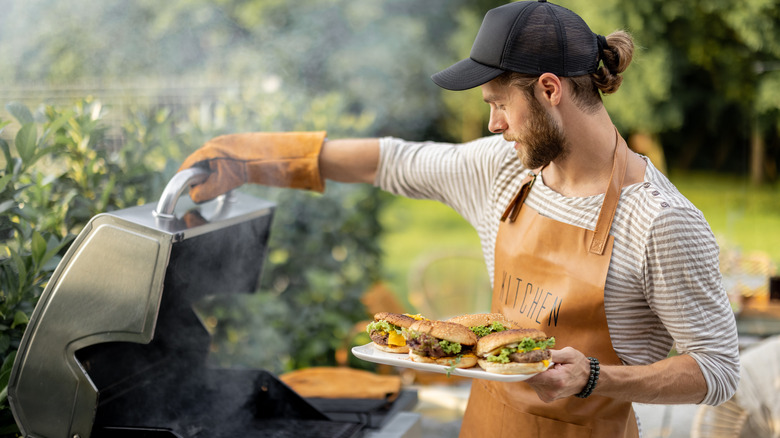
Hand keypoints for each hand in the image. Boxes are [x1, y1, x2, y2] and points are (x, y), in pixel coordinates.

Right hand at [178, 132, 325, 202]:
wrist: (287, 155)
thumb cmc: (260, 165)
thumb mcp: (228, 182)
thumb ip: (208, 189)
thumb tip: (195, 196)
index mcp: (212, 149)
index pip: (189, 165)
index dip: (183, 179)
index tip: (179, 191)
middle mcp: (219, 145)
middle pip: (200, 165)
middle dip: (199, 180)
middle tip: (200, 194)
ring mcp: (231, 146)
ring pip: (214, 165)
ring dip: (213, 178)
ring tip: (218, 189)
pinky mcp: (243, 149)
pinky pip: (226, 163)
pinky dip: (224, 174)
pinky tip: (232, 181)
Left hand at [524, 347, 591, 402]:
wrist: (587, 379)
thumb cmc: (578, 364)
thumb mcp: (568, 354)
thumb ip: (551, 354)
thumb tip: (534, 352)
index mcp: (556, 380)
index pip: (530, 375)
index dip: (523, 365)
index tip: (519, 356)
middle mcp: (550, 391)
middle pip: (528, 377)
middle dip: (530, 366)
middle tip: (539, 358)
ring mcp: (547, 397)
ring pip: (530, 381)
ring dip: (535, 372)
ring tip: (549, 368)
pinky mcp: (545, 398)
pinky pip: (535, 384)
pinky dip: (538, 377)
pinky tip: (549, 374)